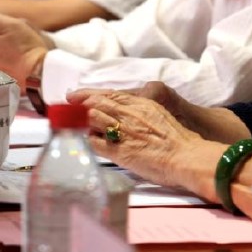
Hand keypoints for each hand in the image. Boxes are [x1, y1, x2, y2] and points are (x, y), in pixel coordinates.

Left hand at [69, 89, 206, 187]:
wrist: (187, 156)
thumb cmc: (177, 140)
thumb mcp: (158, 115)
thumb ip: (140, 111)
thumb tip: (124, 114)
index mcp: (140, 103)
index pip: (108, 94)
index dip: (88, 94)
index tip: (75, 95)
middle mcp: (129, 113)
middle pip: (95, 104)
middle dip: (78, 104)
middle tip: (65, 106)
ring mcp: (122, 131)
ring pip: (91, 120)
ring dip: (80, 122)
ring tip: (70, 123)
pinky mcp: (119, 150)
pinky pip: (95, 143)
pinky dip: (87, 141)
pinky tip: (83, 141)